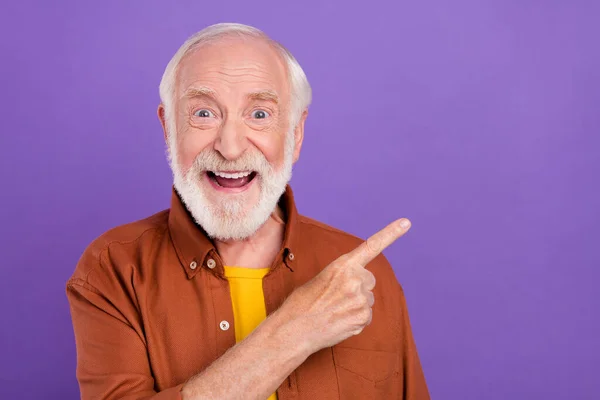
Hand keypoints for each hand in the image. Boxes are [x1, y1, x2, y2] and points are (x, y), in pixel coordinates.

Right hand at [280, 218, 411, 353]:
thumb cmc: (302, 303)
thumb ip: (343, 277)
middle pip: (369, 280)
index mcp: (342, 264)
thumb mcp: (320, 279)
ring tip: (334, 311)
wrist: (294, 329)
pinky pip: (366, 316)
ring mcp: (361, 298)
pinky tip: (339, 321)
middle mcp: (355, 279)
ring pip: (367, 300)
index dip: (391, 234)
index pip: (371, 246)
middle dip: (358, 287)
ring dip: (355, 305)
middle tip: (337, 297)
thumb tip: (357, 287)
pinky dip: (355, 320)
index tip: (406, 223)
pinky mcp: (363, 317)